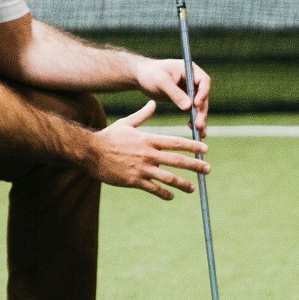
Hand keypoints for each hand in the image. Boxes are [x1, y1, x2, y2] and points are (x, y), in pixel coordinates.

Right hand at [88, 101, 209, 200]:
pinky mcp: (134, 181)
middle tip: (207, 169)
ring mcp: (141, 169)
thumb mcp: (126, 123)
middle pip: (177, 161)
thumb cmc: (109, 136)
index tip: (205, 149)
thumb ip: (142, 115)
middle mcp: (148, 154)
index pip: (176, 142)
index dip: (193, 146)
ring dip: (183, 183)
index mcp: (148, 139)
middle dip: (195, 165)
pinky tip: (171, 196)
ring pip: (168, 178)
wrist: (91, 152)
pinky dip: (164, 193)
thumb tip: (153, 102)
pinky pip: (153, 189)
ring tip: (193, 188)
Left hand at [132, 57, 211, 134]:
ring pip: (200, 105)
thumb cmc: (150, 73)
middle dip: (201, 110)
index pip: (203, 81)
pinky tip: (192, 129)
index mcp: (190, 69)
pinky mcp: (185, 99)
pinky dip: (193, 119)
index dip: (203, 93)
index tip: (196, 105)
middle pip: (203, 96)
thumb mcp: (161, 81)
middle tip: (199, 124)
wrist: (141, 77)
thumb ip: (175, 93)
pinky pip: (192, 110)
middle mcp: (193, 79)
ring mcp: (190, 90)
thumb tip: (189, 107)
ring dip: (200, 117)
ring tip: (200, 131)